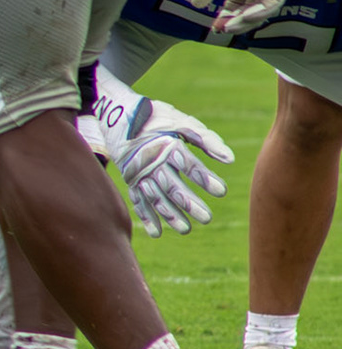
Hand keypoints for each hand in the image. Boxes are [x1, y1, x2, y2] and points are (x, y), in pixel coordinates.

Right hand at [95, 81, 233, 237]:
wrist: (119, 115)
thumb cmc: (158, 119)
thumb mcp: (182, 122)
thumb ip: (206, 140)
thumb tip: (230, 160)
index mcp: (166, 145)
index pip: (188, 165)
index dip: (204, 178)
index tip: (222, 191)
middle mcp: (150, 162)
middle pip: (171, 186)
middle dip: (188, 203)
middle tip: (207, 218)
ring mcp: (138, 173)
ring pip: (155, 197)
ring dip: (169, 215)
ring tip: (186, 230)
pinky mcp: (130, 180)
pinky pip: (137, 201)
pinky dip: (145, 217)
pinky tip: (157, 232)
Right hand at [192, 0, 292, 33]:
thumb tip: (198, 4)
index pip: (237, 2)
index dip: (226, 15)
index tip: (215, 26)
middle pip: (250, 8)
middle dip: (236, 21)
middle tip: (222, 29)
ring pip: (264, 7)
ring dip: (248, 19)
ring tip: (231, 26)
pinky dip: (261, 10)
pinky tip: (245, 17)